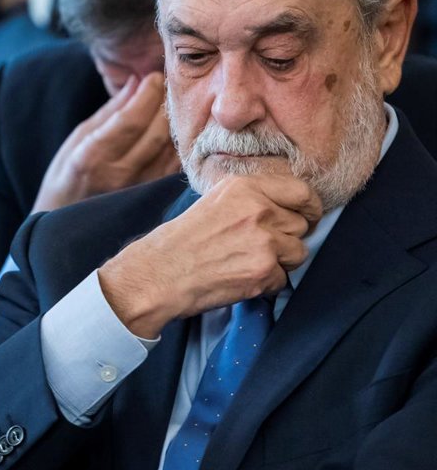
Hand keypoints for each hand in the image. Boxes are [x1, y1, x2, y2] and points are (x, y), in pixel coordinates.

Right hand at [33, 72, 178, 212]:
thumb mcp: (77, 139)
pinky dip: (179, 146)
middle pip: (157, 133)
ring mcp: (138, 191)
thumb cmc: (66, 178)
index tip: (155, 76)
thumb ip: (109, 112)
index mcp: (92, 157)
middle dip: (166, 103)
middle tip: (169, 85)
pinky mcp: (152, 201)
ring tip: (174, 106)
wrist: (64, 227)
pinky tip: (176, 133)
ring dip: (177, 124)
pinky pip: (174, 168)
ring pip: (171, 150)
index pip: (131, 119)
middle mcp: (118, 175)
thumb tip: (136, 82)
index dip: (148, 94)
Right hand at [98, 174, 322, 338]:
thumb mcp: (215, 201)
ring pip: (299, 253)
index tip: (306, 216)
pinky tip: (240, 277)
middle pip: (302, 225)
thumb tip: (286, 205)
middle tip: (262, 246)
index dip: (309, 207)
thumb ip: (251, 198)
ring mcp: (264, 241)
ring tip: (248, 262)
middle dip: (288, 238)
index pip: (302, 191)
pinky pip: (283, 278)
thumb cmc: (181, 240)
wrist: (159, 273)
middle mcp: (258, 210)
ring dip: (281, 262)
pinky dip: (266, 283)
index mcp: (245, 187)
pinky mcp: (263, 271)